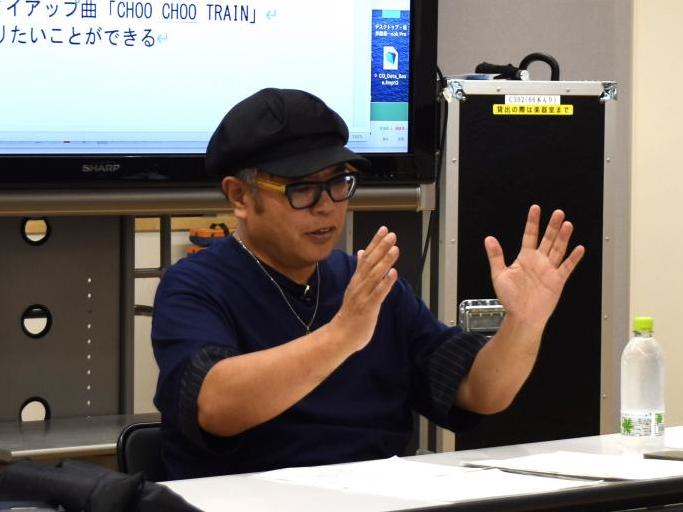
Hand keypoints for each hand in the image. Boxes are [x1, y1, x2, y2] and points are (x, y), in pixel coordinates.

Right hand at [334, 226, 398, 350]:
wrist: (340, 335)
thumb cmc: (350, 313)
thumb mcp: (355, 287)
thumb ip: (360, 270)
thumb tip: (363, 252)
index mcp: (357, 280)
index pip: (367, 257)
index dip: (375, 243)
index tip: (383, 230)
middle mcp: (359, 285)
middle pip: (370, 263)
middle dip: (381, 248)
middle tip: (391, 235)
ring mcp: (363, 296)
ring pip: (374, 276)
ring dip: (385, 261)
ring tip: (394, 249)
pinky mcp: (368, 307)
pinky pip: (378, 293)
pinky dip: (385, 283)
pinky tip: (393, 273)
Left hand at [484, 205, 584, 330]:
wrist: (521, 317)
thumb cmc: (510, 298)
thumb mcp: (499, 275)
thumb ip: (495, 256)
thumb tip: (488, 239)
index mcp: (525, 258)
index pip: (530, 235)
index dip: (533, 222)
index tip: (535, 208)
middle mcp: (539, 261)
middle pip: (548, 239)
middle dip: (552, 226)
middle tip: (558, 213)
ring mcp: (549, 270)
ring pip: (558, 250)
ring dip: (563, 238)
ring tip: (567, 224)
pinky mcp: (557, 281)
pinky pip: (567, 267)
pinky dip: (573, 258)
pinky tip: (578, 248)